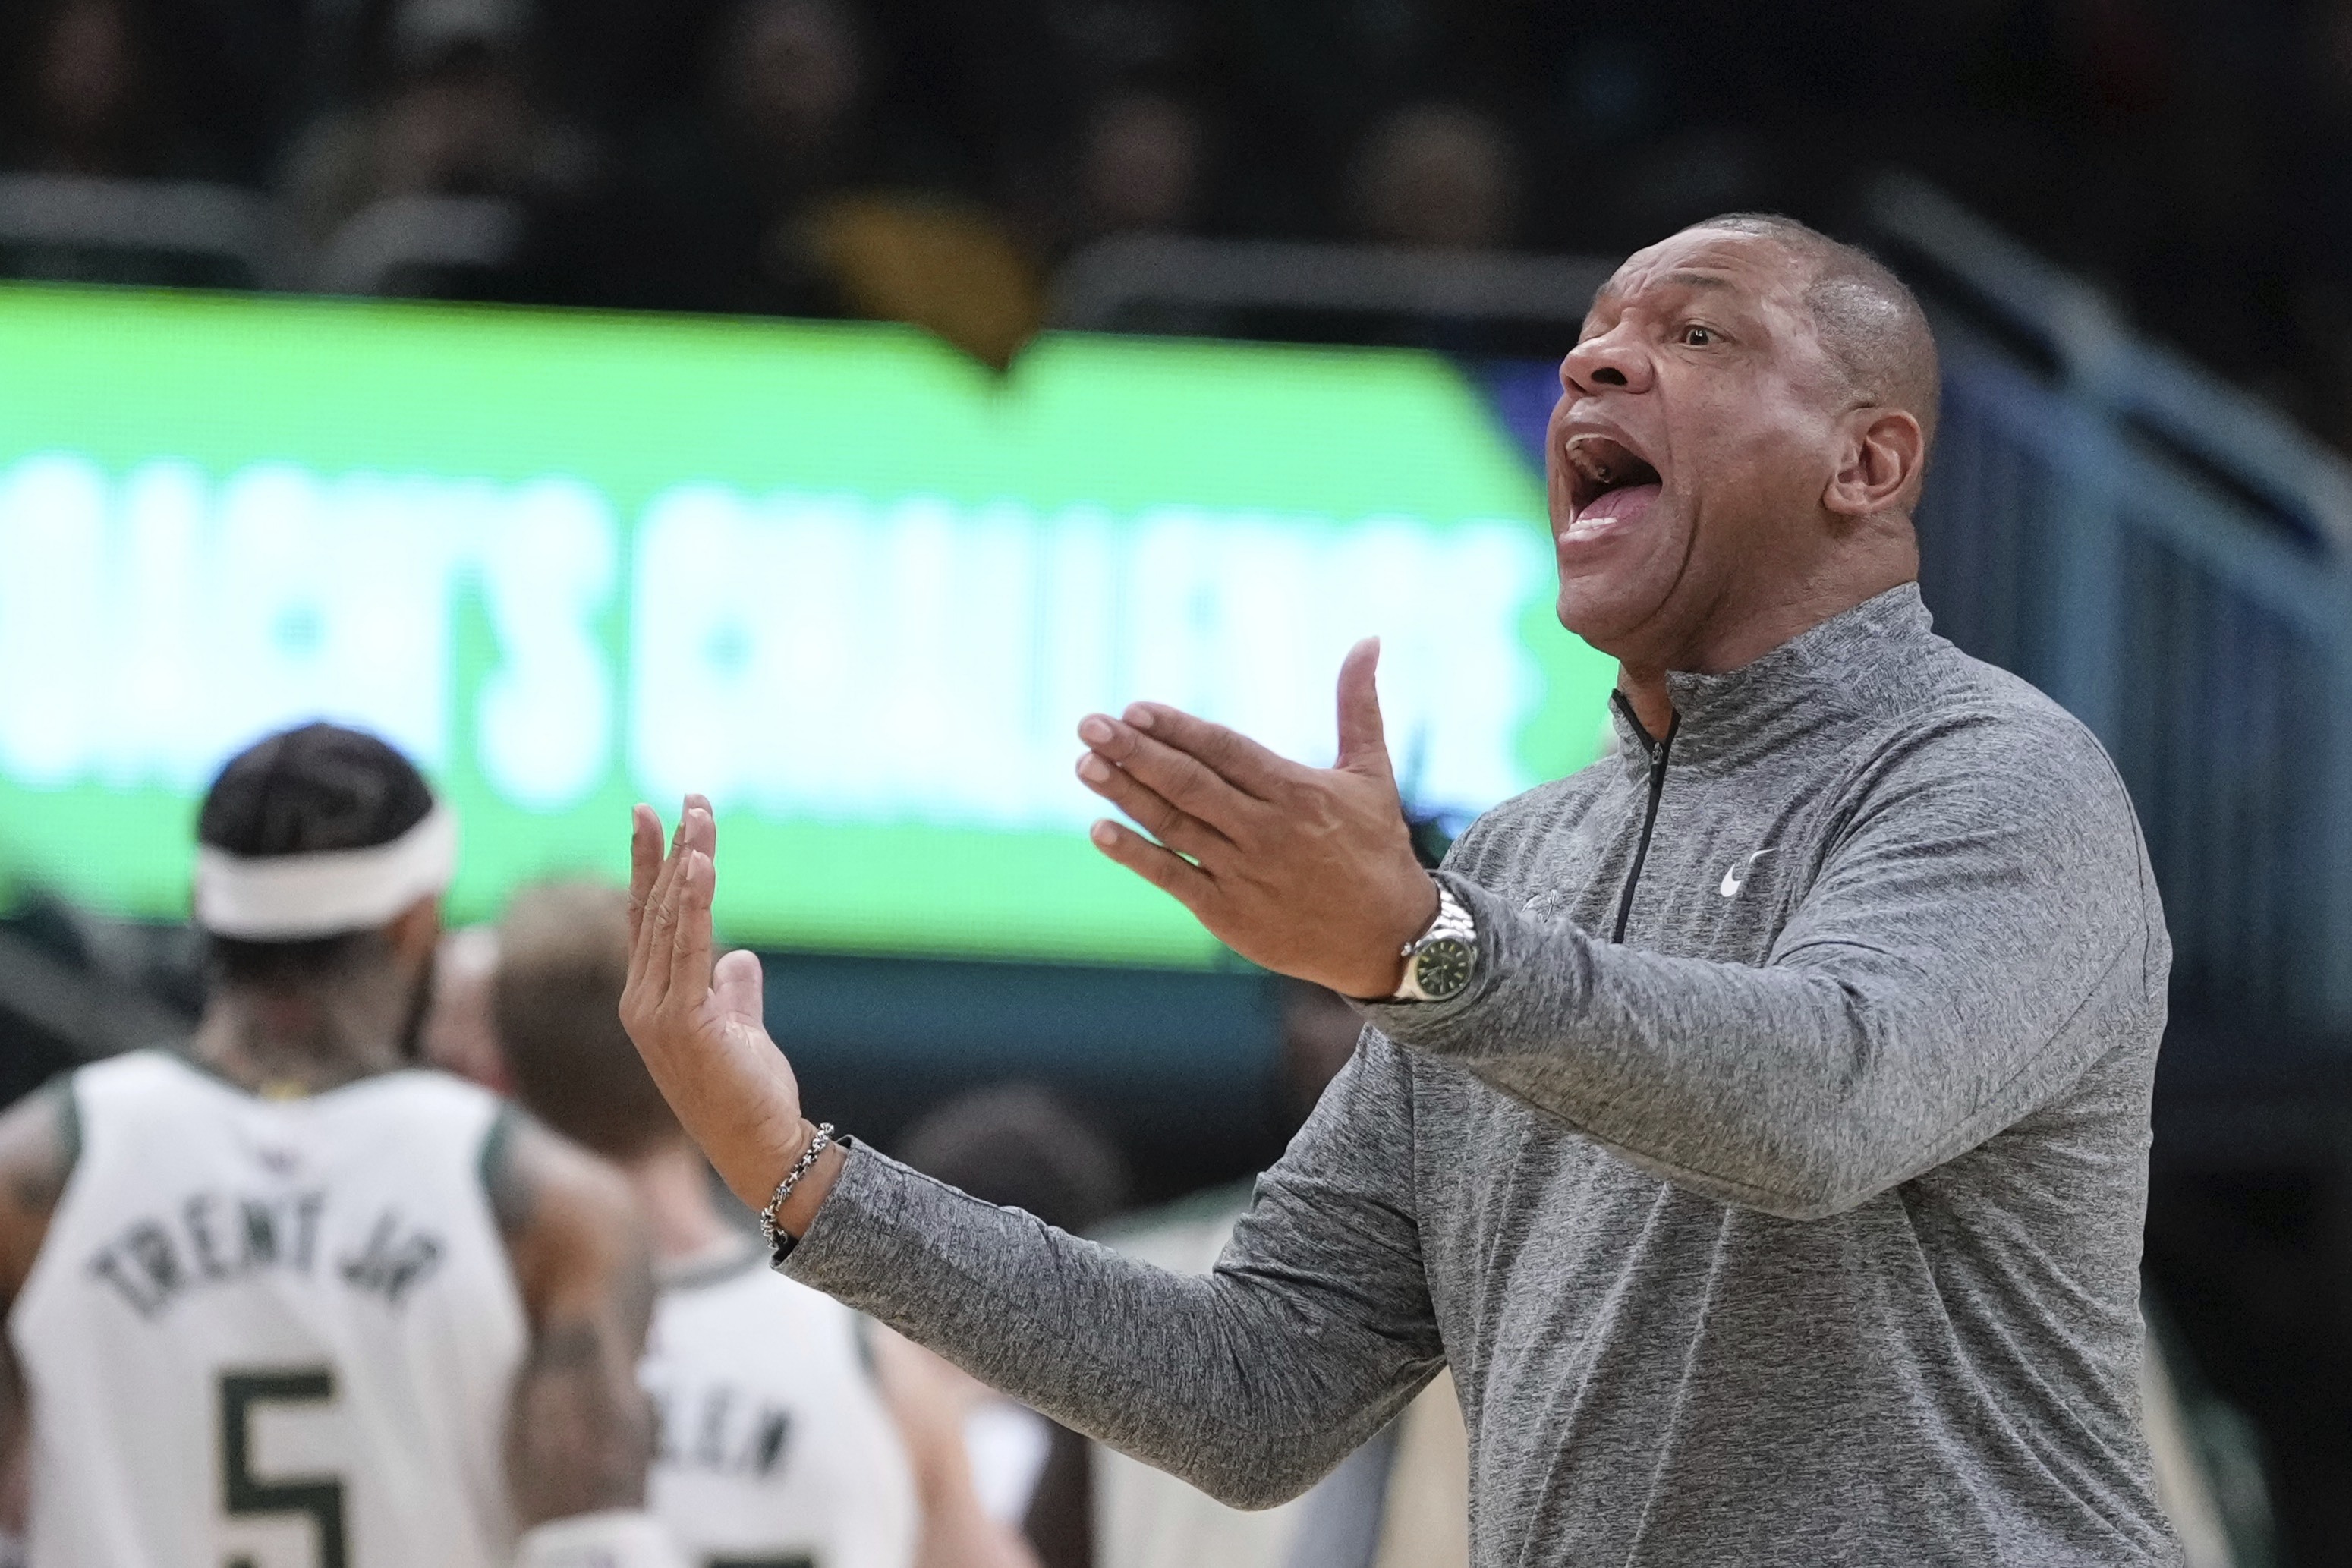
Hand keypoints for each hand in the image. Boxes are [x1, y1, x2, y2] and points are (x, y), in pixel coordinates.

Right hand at [619, 797, 839, 1225]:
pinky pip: (689, 947)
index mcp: (649, 999)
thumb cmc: (746, 1094)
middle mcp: (641, 1001)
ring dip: (687, 862)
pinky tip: (700, 865)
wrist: (757, 1148)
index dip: (651, 867)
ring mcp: (656, 1011)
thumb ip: (734, 991)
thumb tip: (740, 958)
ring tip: (700, 815)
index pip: (645, 920)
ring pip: (670, 920)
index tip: (659, 817)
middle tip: (684, 798)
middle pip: (652, 910)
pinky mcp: (682, 1020)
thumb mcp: (739, 1030)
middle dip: (668, 850)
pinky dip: (693, 902)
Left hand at [1076, 638, 1438, 997]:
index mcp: (1296, 791)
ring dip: (1126, 794)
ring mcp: (1243, 873)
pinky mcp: (1228, 913)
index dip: (1177, 729)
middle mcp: (1265, 829)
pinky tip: (1100, 830)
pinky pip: (1173, 877)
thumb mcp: (1372, 773)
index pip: (1224, 750)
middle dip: (1135, 752)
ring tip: (1085, 763)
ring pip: (1174, 825)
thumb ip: (1358, 705)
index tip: (1134, 708)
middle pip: (1189, 783)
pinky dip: (1136, 855)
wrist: (1390, 939)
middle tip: (1089, 724)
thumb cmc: (1377, 849)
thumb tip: (1369, 638)